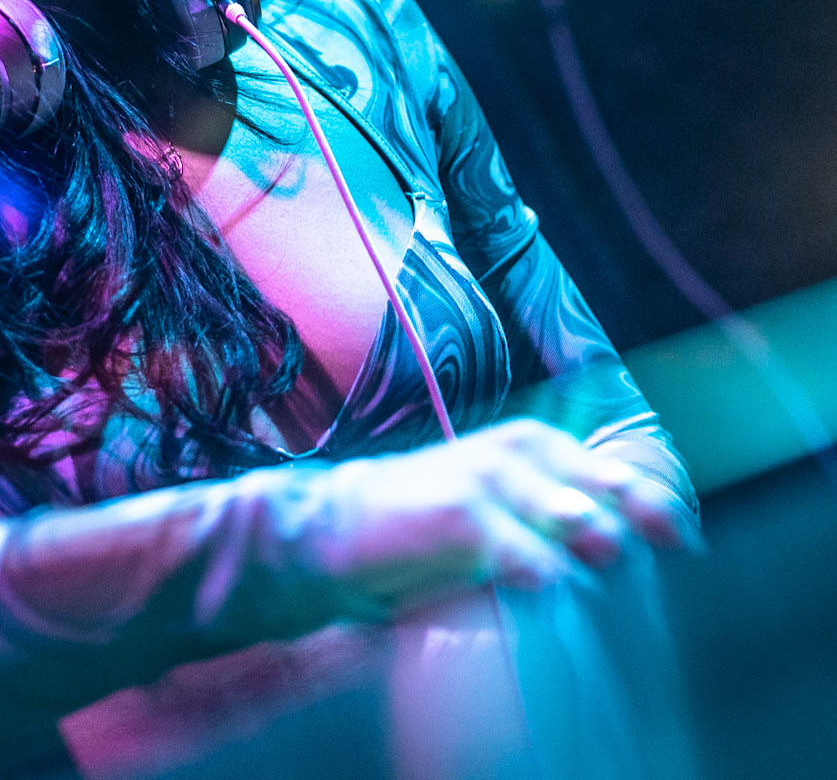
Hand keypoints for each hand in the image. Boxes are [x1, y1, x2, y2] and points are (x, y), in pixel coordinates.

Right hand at [302, 418, 692, 608]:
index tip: (690, 547)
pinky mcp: (457, 514)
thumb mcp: (504, 513)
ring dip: (593, 540)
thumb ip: (558, 522)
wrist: (344, 526)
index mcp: (537, 446)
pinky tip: (553, 588)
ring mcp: (487, 478)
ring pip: (567, 512)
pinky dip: (541, 570)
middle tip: (666, 550)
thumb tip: (628, 550)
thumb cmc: (435, 527)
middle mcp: (519, 453)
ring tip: (609, 559)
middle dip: (636, 522)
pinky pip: (517, 547)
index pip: (615, 474)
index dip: (658, 510)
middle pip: (603, 488)